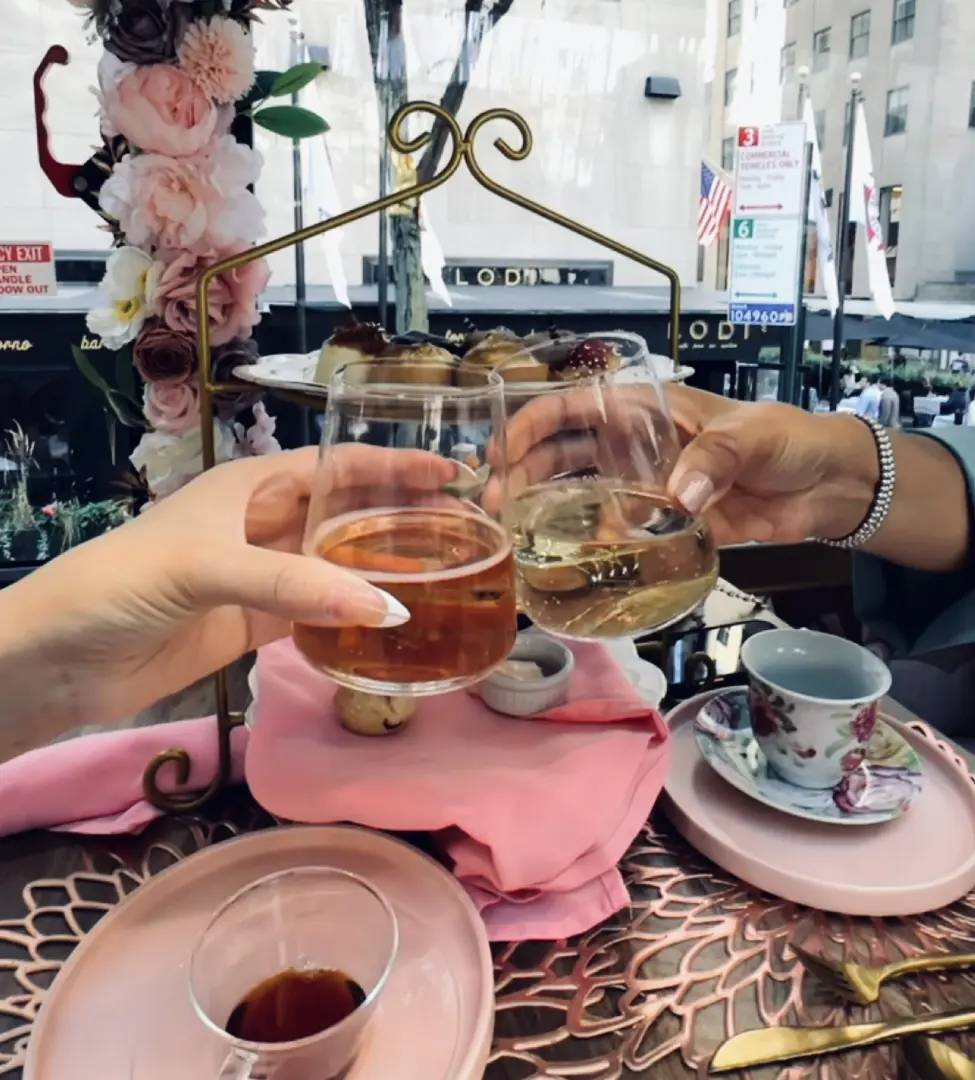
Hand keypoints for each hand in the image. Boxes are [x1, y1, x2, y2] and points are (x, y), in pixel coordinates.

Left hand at [0, 446, 457, 747]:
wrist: (58, 658)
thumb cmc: (123, 583)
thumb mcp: (207, 567)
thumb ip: (295, 585)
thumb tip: (391, 611)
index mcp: (252, 485)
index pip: (338, 466)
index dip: (394, 467)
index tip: (454, 473)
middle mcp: (264, 524)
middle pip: (345, 515)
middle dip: (399, 519)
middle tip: (466, 534)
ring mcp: (262, 579)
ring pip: (337, 567)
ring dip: (383, 572)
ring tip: (446, 578)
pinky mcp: (255, 628)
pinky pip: (317, 616)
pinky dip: (353, 620)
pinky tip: (394, 627)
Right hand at [500, 383, 876, 546]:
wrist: (827, 486)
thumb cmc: (788, 439)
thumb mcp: (750, 436)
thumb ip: (712, 461)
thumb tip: (675, 497)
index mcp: (649, 409)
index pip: (577, 407)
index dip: (534, 423)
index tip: (503, 449)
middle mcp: (636, 447)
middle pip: (565, 454)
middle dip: (525, 472)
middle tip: (497, 502)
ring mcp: (646, 488)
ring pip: (582, 495)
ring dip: (547, 510)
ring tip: (516, 533)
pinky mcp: (664, 524)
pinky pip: (620, 535)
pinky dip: (593, 546)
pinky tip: (569, 561)